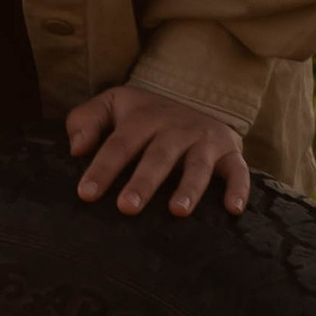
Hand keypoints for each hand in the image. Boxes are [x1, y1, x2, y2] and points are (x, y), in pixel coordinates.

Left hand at [66, 85, 251, 217]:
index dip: (103, 168)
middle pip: (158, 156)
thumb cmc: (143, 117)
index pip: (120, 144)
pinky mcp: (230, 152)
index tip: (86, 194)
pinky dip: (239, 189)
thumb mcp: (112, 106)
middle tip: (126, 207)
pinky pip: (238, 171)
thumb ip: (86, 121)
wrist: (196, 104)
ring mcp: (205, 140)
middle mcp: (176, 127)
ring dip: (189, 188)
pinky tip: (233, 210)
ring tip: (177, 211)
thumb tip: (76, 148)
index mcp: (143, 118)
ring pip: (198, 165)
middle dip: (143, 181)